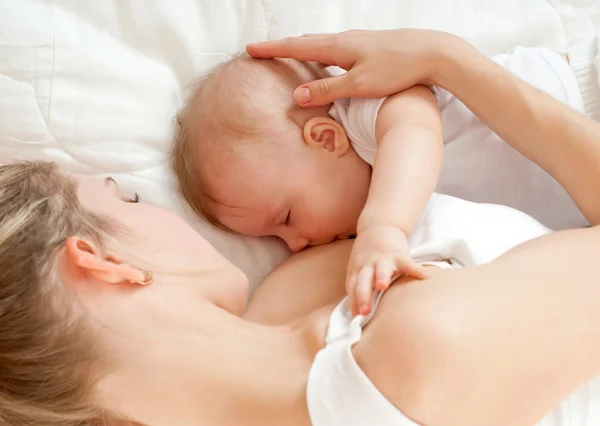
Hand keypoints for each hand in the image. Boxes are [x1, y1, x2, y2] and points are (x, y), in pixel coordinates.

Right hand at [246, 29, 466, 106]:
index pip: (296, 46)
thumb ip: (327, 90)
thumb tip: (296, 95)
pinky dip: (321, 54)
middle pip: (306, 42)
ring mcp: (358, 41)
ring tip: (289, 55)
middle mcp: (345, 39)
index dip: (271, 49)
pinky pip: (336, 49)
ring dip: (302, 49)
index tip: (250, 49)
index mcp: (337, 46)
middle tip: (264, 52)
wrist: (433, 53)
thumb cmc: (397, 68)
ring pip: (322, 45)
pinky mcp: (369, 47)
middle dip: (283, 47)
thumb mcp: (359, 85)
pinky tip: (327, 61)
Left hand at [346, 226, 426, 315]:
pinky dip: (417, 269)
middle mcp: (367, 265)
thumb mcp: (357, 269)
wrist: (378, 227)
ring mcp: (383, 259)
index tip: (355, 318)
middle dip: (363, 295)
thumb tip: (356, 313)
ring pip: (381, 268)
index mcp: (357, 271)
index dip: (353, 302)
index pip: (352, 288)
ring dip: (381, 276)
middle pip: (362, 281)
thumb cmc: (367, 256)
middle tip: (364, 310)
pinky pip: (408, 263)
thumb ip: (358, 287)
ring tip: (382, 285)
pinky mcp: (398, 254)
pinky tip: (426, 276)